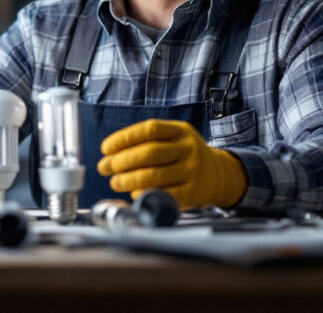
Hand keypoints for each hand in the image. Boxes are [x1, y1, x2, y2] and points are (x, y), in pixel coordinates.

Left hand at [96, 119, 246, 209]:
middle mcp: (188, 148)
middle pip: (149, 153)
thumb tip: (107, 158)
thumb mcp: (172, 138)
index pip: (149, 129)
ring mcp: (192, 170)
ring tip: (115, 182)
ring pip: (154, 175)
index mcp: (180, 130)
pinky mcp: (192, 192)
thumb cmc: (183, 155)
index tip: (105, 148)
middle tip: (105, 168)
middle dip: (121, 161)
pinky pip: (164, 194)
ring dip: (128, 180)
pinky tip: (133, 193)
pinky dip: (144, 193)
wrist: (218, 174)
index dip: (124, 138)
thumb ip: (144, 143)